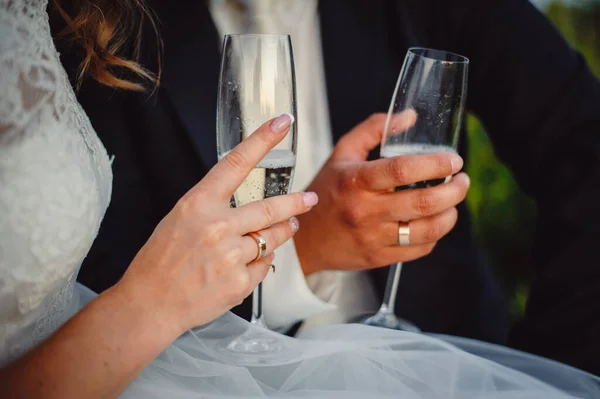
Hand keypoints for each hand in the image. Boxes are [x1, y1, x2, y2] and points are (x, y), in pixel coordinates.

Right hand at [114, 114, 317, 334]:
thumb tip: (250, 206)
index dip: (262, 140)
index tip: (282, 123)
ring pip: (273, 239)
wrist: (149, 304)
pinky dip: (258, 265)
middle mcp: (217, 227)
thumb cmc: (160, 261)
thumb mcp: (179, 219)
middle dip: (296, 202)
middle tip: (309, 199)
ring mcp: (230, 257)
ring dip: (282, 233)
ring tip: (285, 229)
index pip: (236, 163)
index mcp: (198, 204)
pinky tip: (241, 267)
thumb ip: (213, 208)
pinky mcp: (239, 283)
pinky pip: (263, 267)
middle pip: (271, 208)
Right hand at [294, 112, 468, 274]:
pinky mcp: (378, 257)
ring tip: (453, 202)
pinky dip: (435, 235)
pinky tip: (434, 222)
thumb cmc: (325, 192)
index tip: (453, 160)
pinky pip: (418, 249)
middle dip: (454, 191)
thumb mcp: (341, 154)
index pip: (402, 170)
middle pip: (422, 202)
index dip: (435, 164)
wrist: (304, 240)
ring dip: (450, 215)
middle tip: (462, 181)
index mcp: (355, 180)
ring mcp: (372, 237)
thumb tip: (410, 117)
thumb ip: (373, 130)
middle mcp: (364, 210)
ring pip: (426, 230)